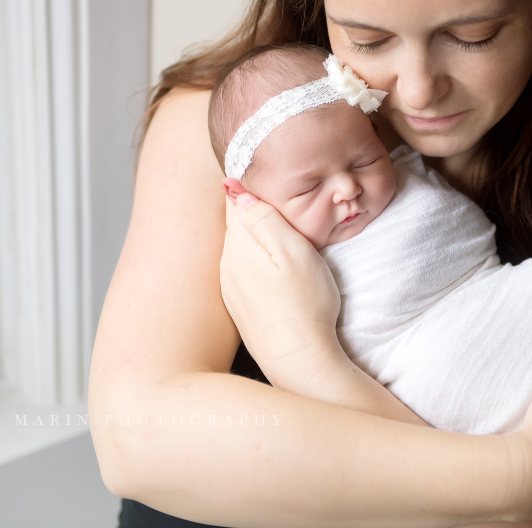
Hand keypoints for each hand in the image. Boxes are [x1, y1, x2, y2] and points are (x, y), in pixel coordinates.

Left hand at [219, 188, 343, 390]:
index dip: (247, 186)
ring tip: (277, 228)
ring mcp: (231, 287)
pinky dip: (255, 261)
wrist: (298, 359)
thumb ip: (265, 219)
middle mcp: (227, 265)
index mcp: (238, 246)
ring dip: (254, 238)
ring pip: (240, 249)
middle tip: (272, 194)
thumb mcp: (293, 251)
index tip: (258, 172)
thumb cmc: (305, 304)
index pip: (234, 202)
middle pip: (235, 225)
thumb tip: (237, 192)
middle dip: (250, 210)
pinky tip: (274, 269)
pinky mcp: (240, 306)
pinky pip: (242, 271)